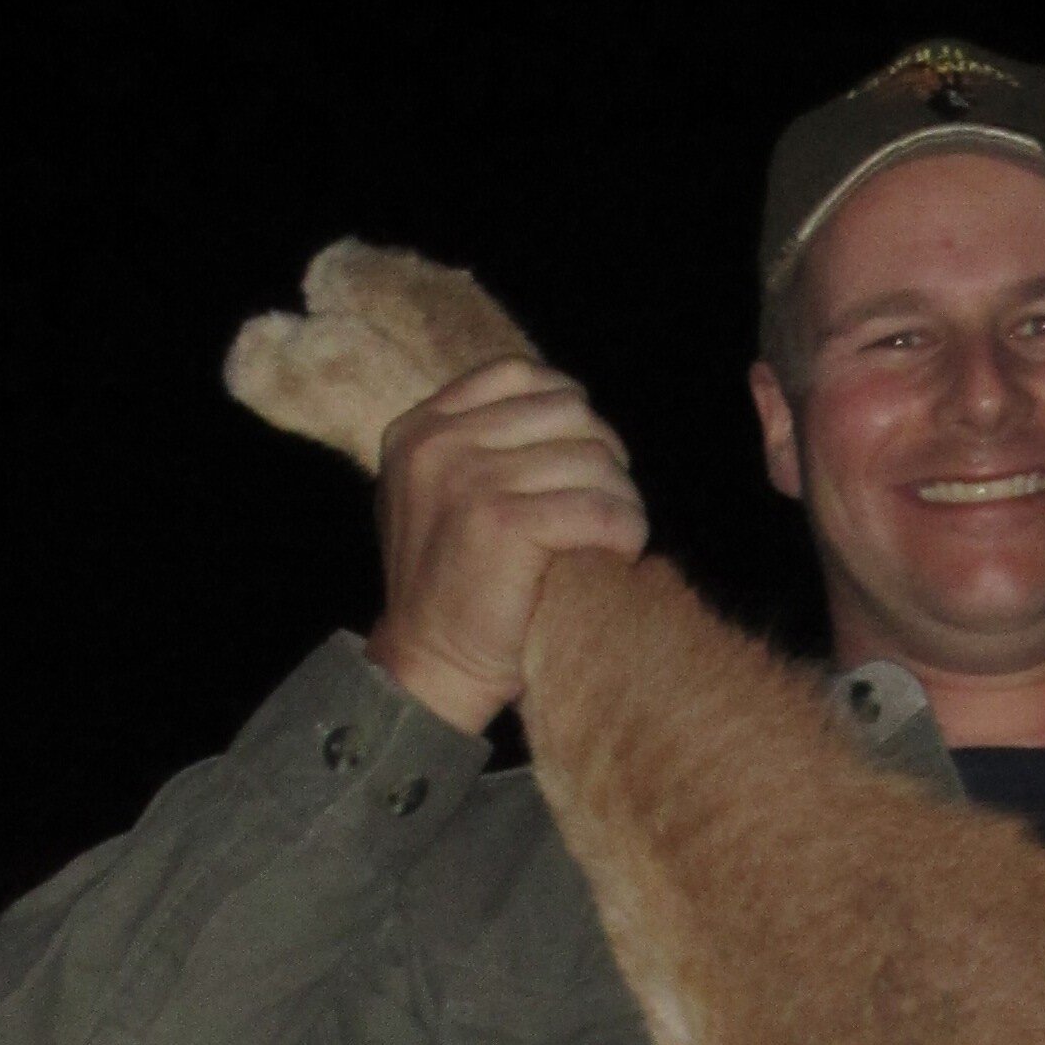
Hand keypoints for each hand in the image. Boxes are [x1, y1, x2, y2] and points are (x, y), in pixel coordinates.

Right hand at [366, 359, 647, 734]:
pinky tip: (624, 553)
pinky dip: (625, 530)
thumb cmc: (450, 594)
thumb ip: (479, 448)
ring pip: (591, 458)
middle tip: (612, 503)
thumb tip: (568, 415)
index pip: (518, 375)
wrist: (429, 669)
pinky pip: (597, 508)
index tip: (588, 458)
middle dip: (605, 456)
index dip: (570, 410)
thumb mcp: (437, 500)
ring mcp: (467, 478)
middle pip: (565, 411)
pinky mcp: (501, 522)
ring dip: (623, 498)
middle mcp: (438, 443)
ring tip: (622, 535)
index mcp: (420, 428)